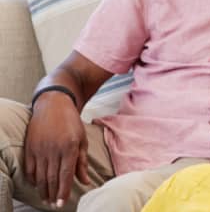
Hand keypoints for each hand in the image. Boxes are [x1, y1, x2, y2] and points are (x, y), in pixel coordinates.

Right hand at [24, 92, 89, 207]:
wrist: (53, 104)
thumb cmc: (72, 122)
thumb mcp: (82, 140)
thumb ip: (82, 162)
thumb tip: (84, 182)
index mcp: (70, 147)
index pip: (65, 174)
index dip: (63, 191)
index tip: (62, 203)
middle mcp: (54, 149)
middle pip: (52, 178)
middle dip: (53, 194)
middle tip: (54, 205)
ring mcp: (40, 148)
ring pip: (40, 175)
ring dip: (43, 189)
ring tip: (46, 199)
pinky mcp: (30, 147)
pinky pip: (30, 167)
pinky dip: (33, 178)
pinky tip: (37, 185)